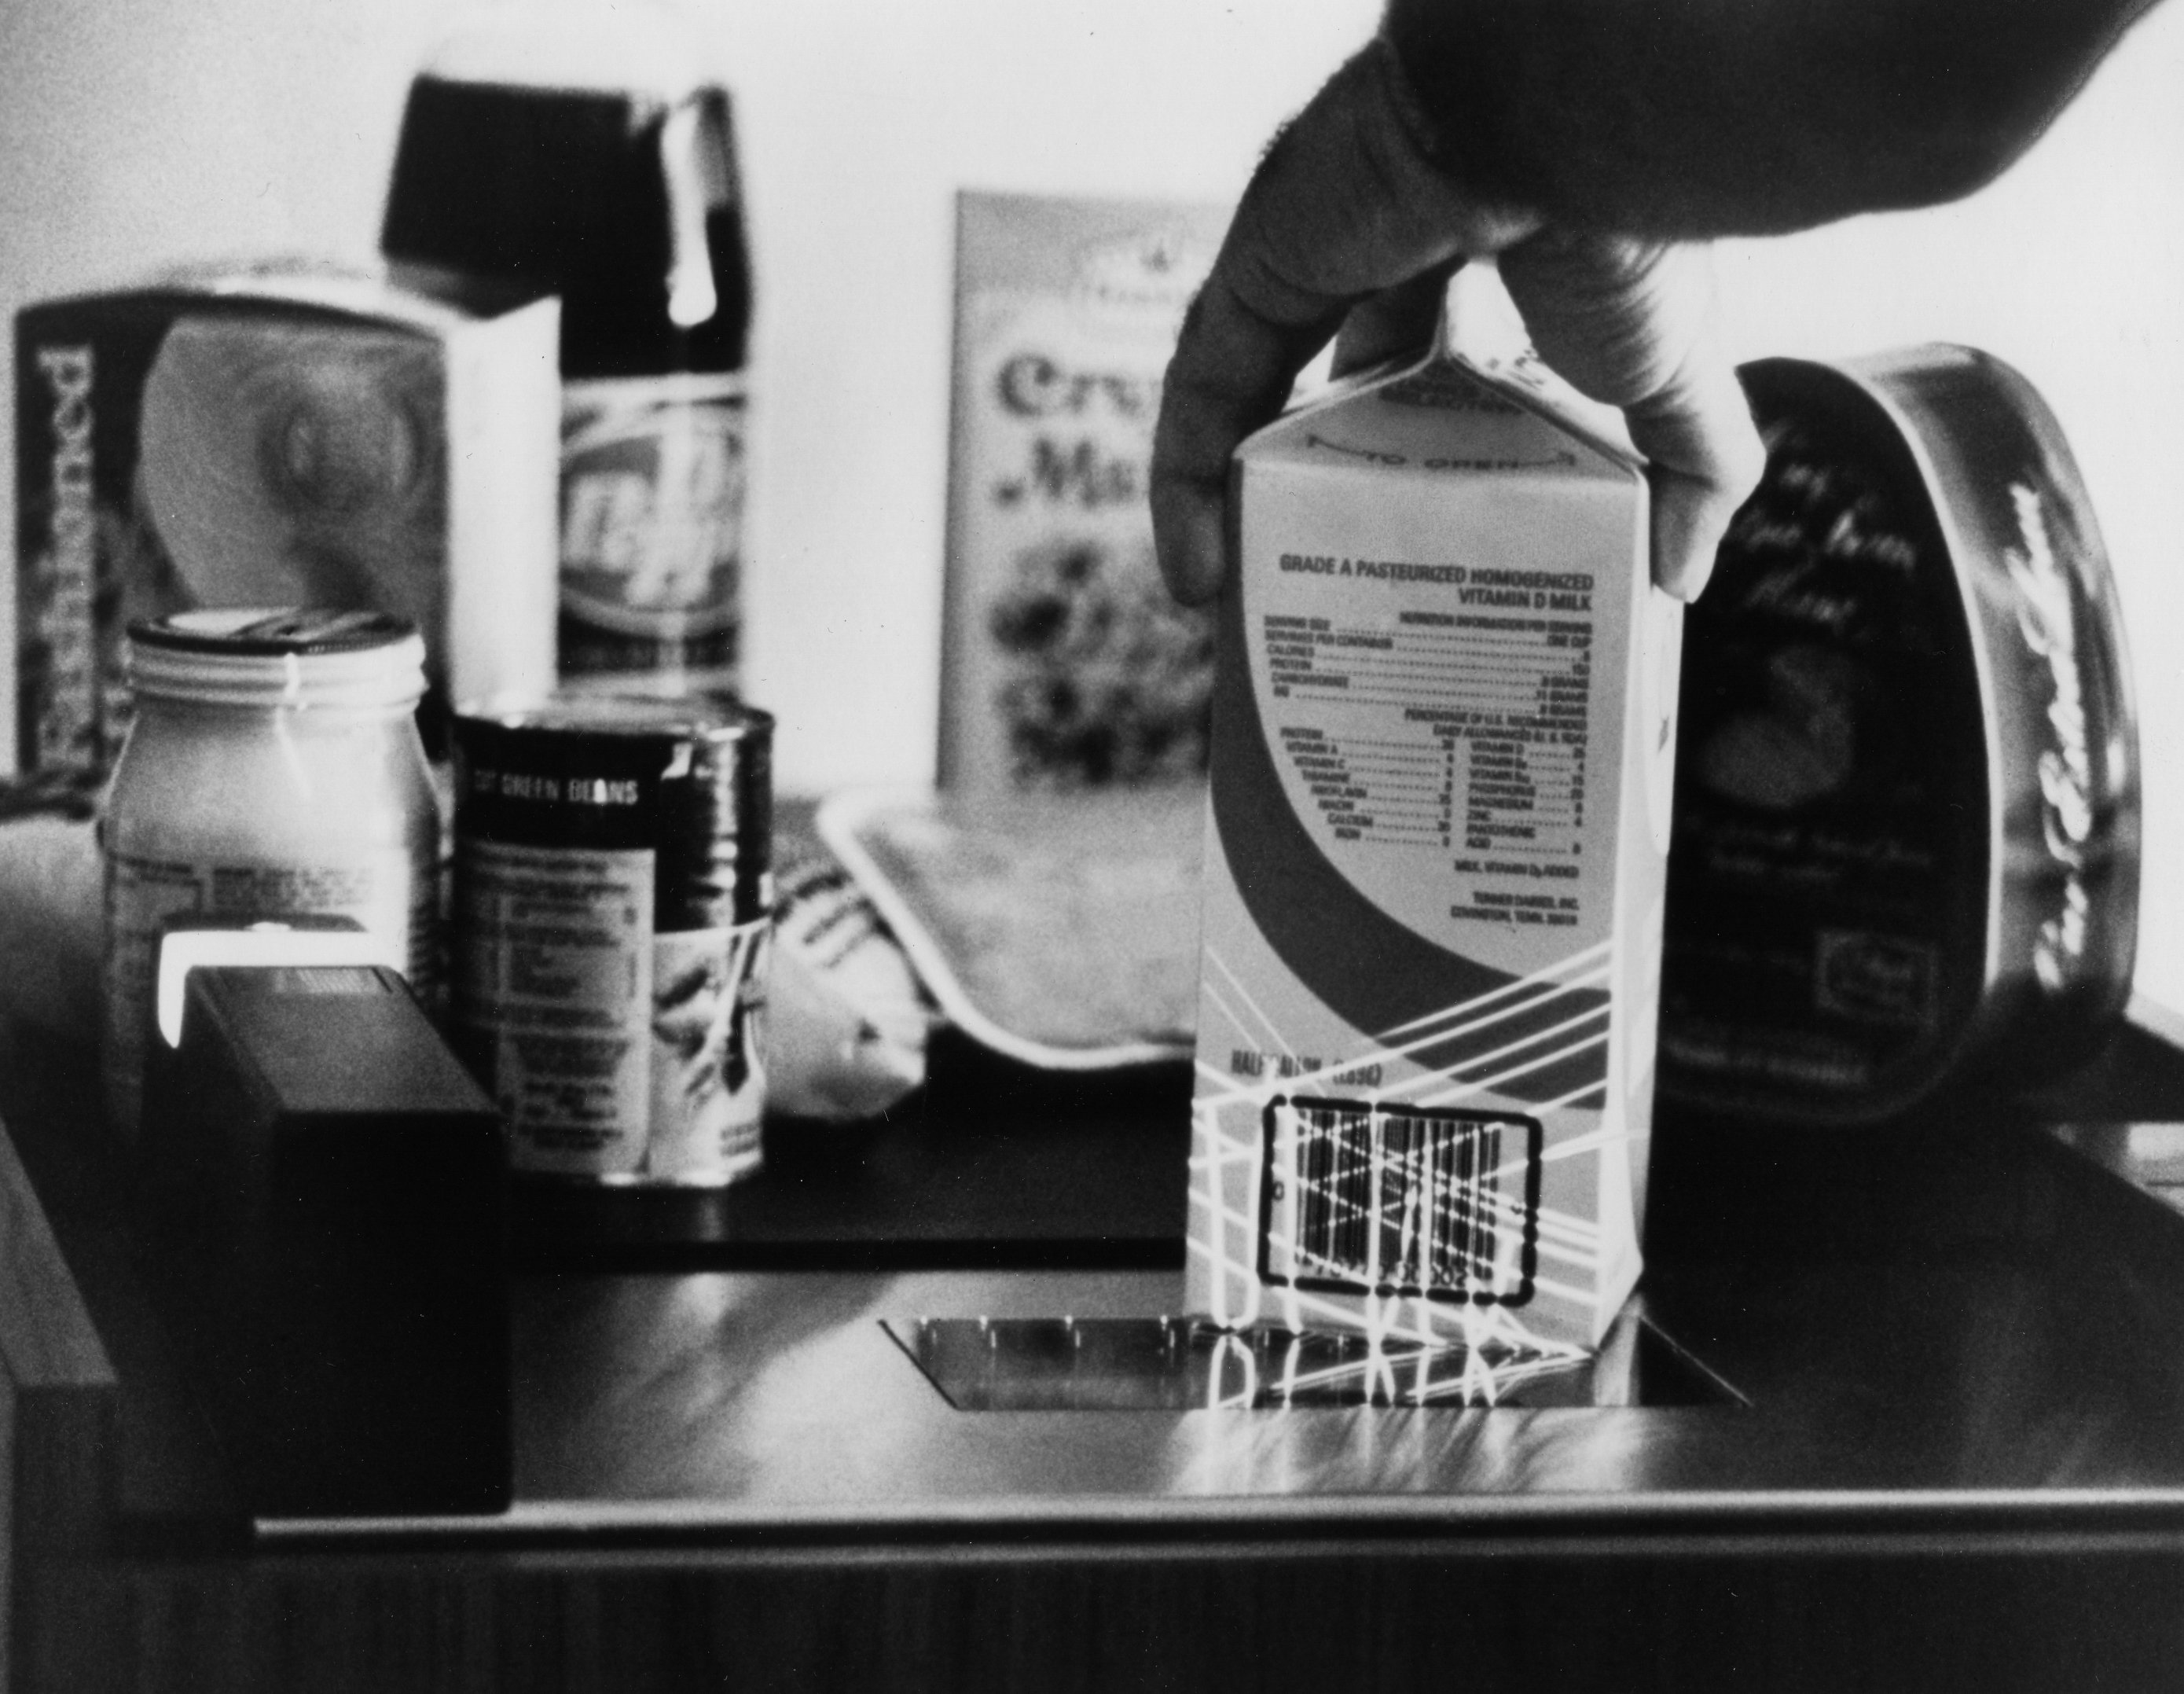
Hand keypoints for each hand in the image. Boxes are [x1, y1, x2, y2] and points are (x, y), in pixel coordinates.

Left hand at [1151, 37, 1763, 606]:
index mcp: (1480, 247)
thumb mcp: (1673, 375)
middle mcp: (1380, 240)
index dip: (1398, 431)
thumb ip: (1692, 466)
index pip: (1416, 343)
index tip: (1402, 518)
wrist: (1580, 131)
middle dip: (1311, 470)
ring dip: (1230, 492)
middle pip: (1319, 372)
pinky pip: (1198, 389)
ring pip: (1245, 387)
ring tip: (1236, 598)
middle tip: (1317, 568)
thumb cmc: (1635, 232)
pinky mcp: (1256, 267)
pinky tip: (1195, 576)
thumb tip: (1684, 577)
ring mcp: (1310, 249)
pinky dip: (1184, 481)